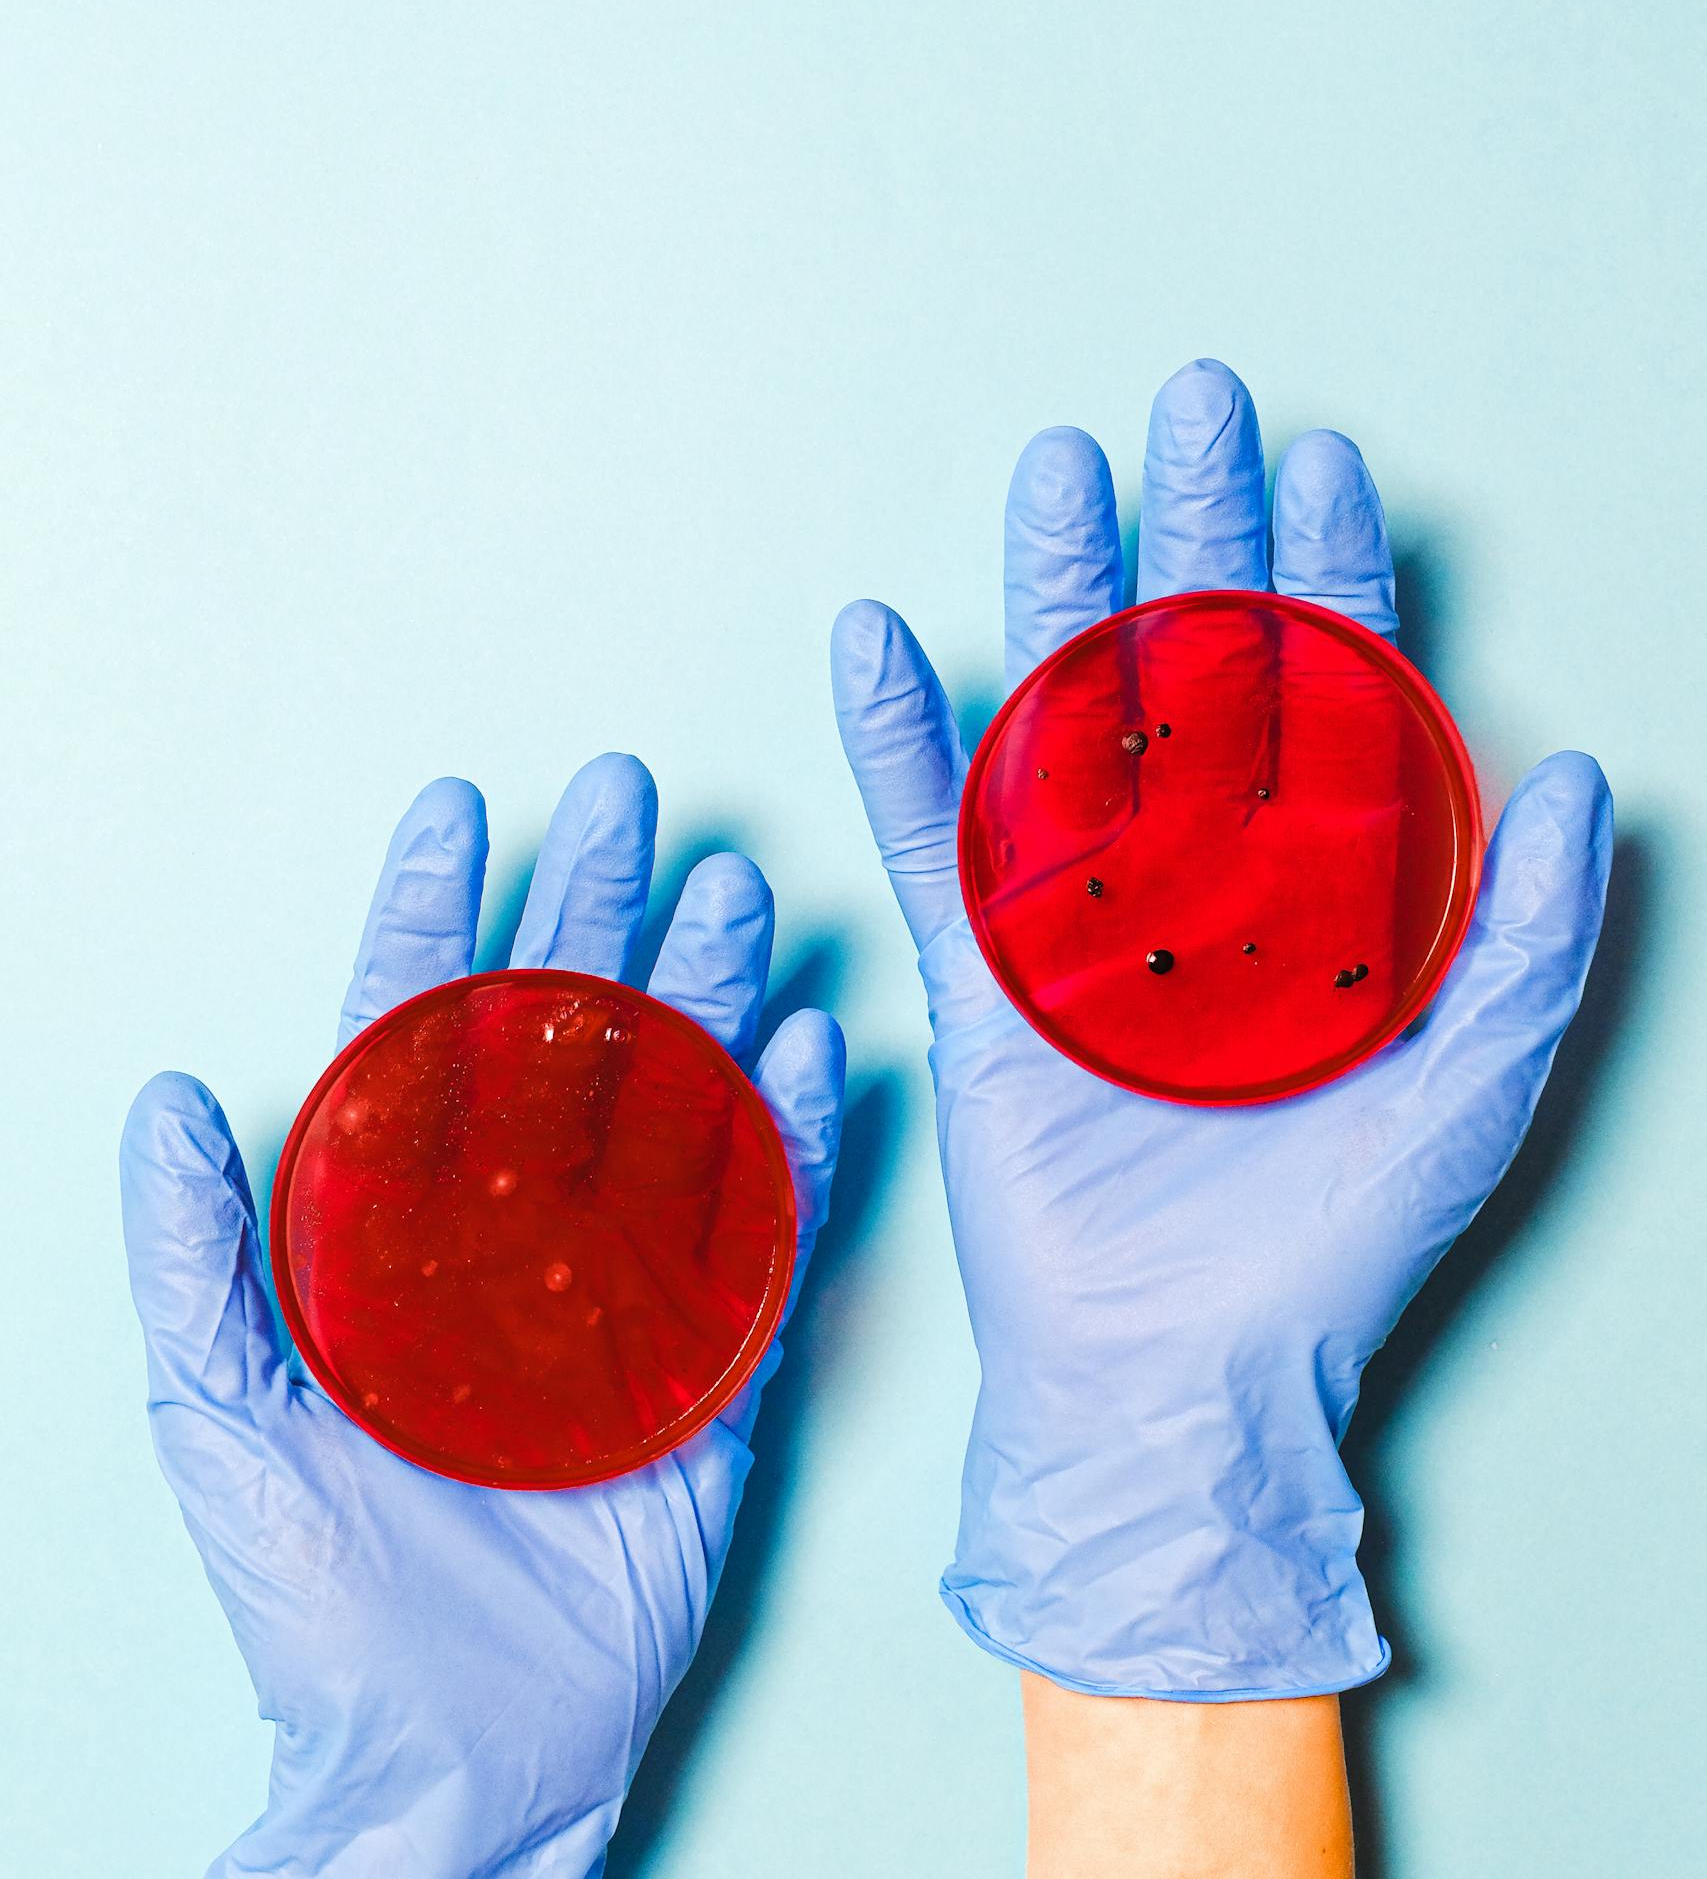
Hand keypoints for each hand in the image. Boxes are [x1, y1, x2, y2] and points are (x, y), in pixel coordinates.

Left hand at [120, 756, 843, 1877]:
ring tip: (735, 890)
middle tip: (631, 796)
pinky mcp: (714, 1360)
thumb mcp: (221, 1417)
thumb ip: (193, 1256)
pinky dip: (790, 1134)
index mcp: (402, 1227)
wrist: (452, 1756)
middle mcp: (518, 1230)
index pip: (417, 1035)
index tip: (457, 808)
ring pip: (673, 1102)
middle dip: (594, 910)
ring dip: (706, 993)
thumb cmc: (320, 1598)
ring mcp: (624, 1285)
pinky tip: (809, 1041)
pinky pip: (762, 1227)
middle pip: (563, 1038)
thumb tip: (164, 1096)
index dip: (436, 914)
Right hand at [831, 359, 1609, 1697]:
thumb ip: (1539, 932)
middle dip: (1197, 525)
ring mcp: (1084, 911)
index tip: (1326, 459)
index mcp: (1318, 885)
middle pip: (1194, 662)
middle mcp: (1199, 872)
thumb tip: (1590, 771)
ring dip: (1054, 588)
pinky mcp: (985, 970)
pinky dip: (899, 738)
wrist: (1188, 1381)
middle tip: (1193, 400)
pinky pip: (933, 833)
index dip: (1330, 571)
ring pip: (1066, 712)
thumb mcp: (1475, 1084)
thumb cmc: (1337, 1246)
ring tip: (1053, 470)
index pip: (1329, 690)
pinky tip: (877, 637)